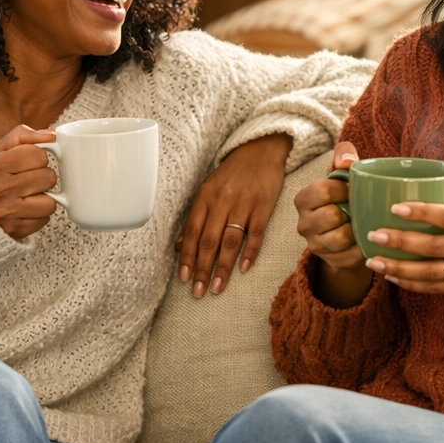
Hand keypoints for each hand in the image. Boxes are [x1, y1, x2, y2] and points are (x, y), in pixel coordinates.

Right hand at [0, 125, 57, 239]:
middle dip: (41, 177)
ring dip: (42, 198)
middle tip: (26, 180)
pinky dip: (38, 215)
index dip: (37, 157)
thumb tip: (51, 136)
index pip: (38, 155)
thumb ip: (21, 136)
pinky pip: (45, 219)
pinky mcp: (14, 230)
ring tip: (26, 195)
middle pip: (48, 177)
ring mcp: (7, 212)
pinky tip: (24, 210)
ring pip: (50, 201)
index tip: (27, 162)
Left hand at [177, 133, 291, 297]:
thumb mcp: (208, 189)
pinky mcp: (264, 205)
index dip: (186, 256)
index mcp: (205, 196)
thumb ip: (196, 217)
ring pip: (230, 240)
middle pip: (209, 240)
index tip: (183, 278)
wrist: (261, 150)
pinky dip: (250, 252)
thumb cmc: (232, 173)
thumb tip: (179, 246)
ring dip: (223, 267)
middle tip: (198, 292)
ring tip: (217, 287)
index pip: (192, 231)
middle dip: (202, 268)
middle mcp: (222, 200)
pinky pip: (256, 233)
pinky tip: (243, 269)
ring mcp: (244, 203)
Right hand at [294, 141, 372, 307]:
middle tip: (361, 207)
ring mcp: (315, 245)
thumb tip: (347, 159)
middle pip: (330, 216)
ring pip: (339, 238)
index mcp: (303, 199)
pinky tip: (368, 239)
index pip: (321, 190)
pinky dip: (363, 247)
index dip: (342, 189)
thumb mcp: (342, 177)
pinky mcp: (330, 261)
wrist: (347, 235)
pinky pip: (351, 256)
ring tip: (363, 223)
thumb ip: (343, 159)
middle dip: (350, 211)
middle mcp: (303, 223)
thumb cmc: (344, 199)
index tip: (353, 189)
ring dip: (356, 230)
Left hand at [363, 194, 443, 300]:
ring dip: (399, 268)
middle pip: (432, 247)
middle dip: (400, 242)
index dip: (420, 212)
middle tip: (374, 235)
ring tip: (374, 261)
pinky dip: (413, 285)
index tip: (396, 207)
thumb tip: (428, 190)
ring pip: (430, 272)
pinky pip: (436, 288)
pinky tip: (393, 278)